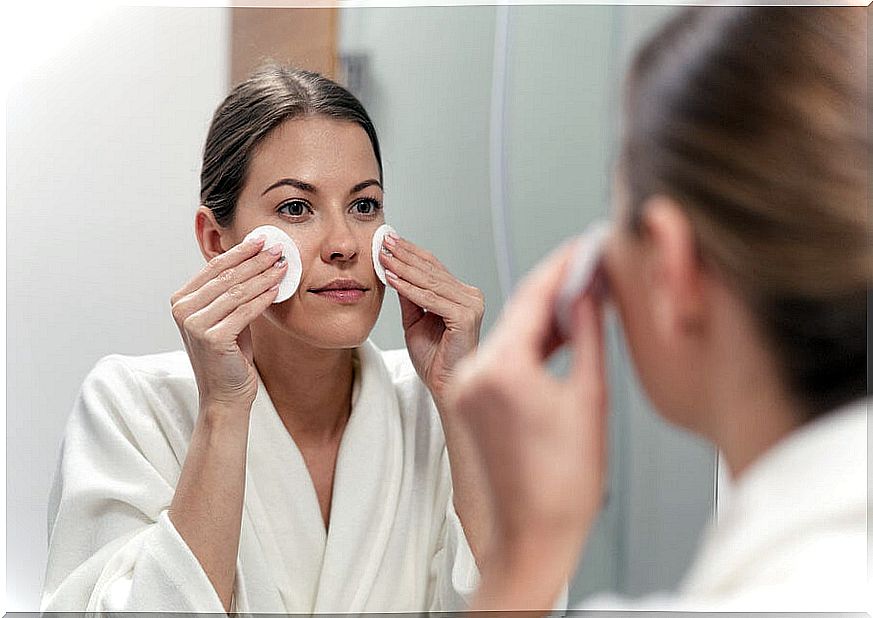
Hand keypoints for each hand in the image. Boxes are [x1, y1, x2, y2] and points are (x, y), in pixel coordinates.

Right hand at [170, 235, 287, 410]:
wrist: (224, 394)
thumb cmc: (228, 355)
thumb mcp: (226, 316)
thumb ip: (231, 291)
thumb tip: (257, 258)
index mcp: (181, 300)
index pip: (214, 268)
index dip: (240, 251)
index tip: (262, 239)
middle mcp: (183, 310)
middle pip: (226, 277)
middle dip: (256, 260)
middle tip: (278, 248)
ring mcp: (194, 324)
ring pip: (237, 292)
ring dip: (263, 276)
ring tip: (283, 265)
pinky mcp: (211, 338)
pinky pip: (245, 311)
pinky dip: (264, 298)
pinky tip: (278, 288)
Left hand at [379, 233, 484, 406]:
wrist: (443, 386)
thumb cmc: (433, 358)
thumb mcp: (415, 320)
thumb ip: (409, 296)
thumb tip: (393, 269)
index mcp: (462, 295)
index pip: (434, 267)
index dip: (410, 253)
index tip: (389, 240)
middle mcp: (471, 296)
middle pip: (432, 270)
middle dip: (404, 254)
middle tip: (383, 240)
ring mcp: (471, 306)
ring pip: (430, 282)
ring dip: (403, 268)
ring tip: (382, 256)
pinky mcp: (465, 317)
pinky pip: (430, 300)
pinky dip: (409, 289)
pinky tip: (391, 278)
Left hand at [447, 241, 608, 610]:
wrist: (532, 536)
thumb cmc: (565, 485)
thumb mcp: (589, 399)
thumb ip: (587, 336)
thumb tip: (588, 293)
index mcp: (503, 369)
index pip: (533, 297)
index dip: (562, 266)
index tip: (583, 246)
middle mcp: (475, 373)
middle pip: (516, 312)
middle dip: (553, 289)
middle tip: (586, 269)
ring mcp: (467, 388)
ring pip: (506, 333)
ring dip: (540, 317)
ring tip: (577, 300)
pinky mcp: (468, 402)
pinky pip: (497, 357)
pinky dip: (526, 343)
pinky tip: (554, 337)